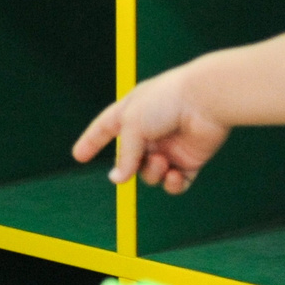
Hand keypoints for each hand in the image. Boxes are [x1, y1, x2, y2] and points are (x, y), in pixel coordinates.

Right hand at [71, 63, 230, 193]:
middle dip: (130, 166)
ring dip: (152, 173)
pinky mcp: (190, 160)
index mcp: (132, 113)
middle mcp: (150, 131)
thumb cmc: (166, 101)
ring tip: (162, 161)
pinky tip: (174, 175)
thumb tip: (117, 180)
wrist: (206, 100)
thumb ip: (124, 154)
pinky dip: (172, 184)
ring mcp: (170, 147)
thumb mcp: (133, 124)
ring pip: (150, 174)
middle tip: (137, 161)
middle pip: (129, 160)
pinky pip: (175, 182)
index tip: (78, 155)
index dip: (91, 141)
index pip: (105, 129)